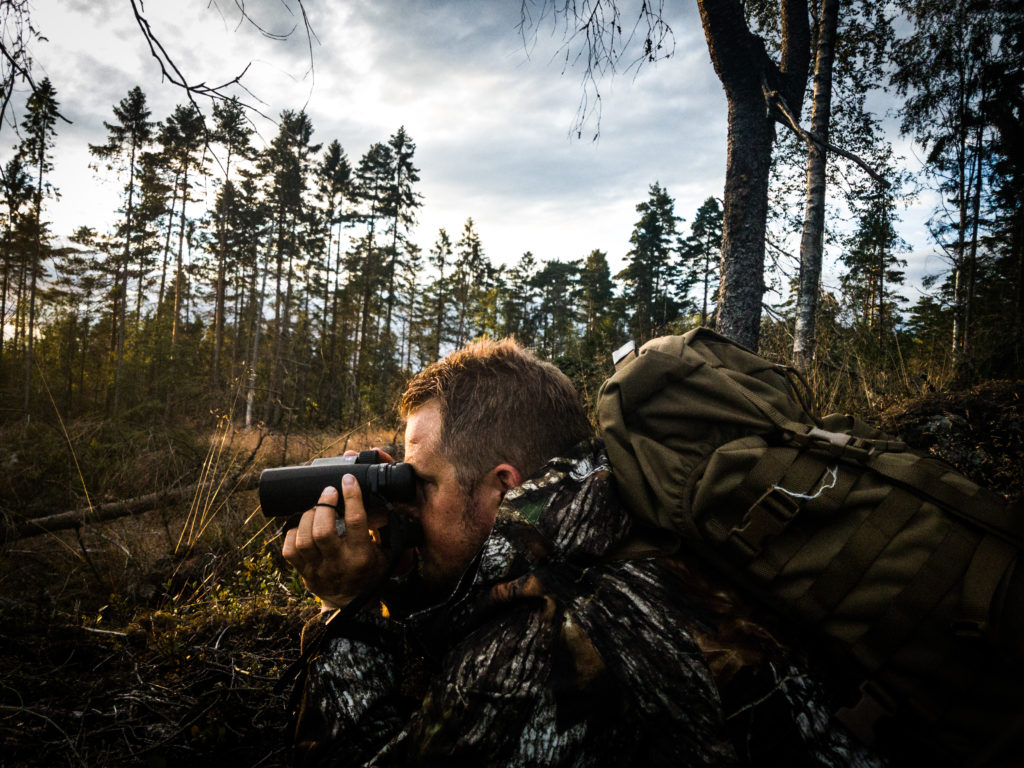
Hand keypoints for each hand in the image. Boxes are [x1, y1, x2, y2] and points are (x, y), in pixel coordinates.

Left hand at [282, 476, 388, 611]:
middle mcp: (338, 564)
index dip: (352, 497)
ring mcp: (318, 570)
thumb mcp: (385, 553)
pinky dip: (293, 533)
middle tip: (329, 492)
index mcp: (361, 557)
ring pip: (303, 539)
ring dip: (308, 517)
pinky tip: (303, 526)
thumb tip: (386, 502)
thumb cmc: (369, 570)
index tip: (349, 480)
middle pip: (323, 531)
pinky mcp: (303, 572)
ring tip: (316, 508)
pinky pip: (290, 550)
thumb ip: (385, 530)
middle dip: (324, 505)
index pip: (356, 522)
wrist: (350, 601)